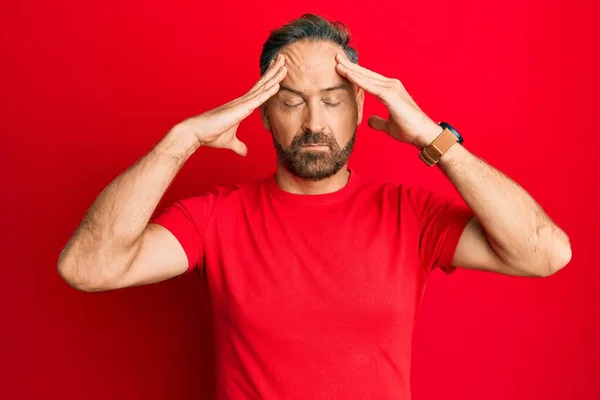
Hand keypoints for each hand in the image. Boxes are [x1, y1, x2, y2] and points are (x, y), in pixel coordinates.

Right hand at [173, 54, 287, 155]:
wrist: (196, 133)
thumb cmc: (210, 134)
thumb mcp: (230, 141)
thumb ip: (239, 146)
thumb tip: (244, 153)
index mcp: (241, 106)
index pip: (259, 90)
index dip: (269, 80)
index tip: (277, 70)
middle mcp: (242, 101)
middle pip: (262, 84)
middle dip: (273, 71)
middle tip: (283, 58)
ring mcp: (241, 104)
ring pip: (262, 88)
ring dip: (274, 76)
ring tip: (284, 64)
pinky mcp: (239, 110)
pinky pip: (257, 100)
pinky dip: (268, 92)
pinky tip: (277, 84)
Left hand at [335, 53, 442, 148]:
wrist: (424, 135)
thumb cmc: (410, 130)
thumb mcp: (389, 126)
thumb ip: (378, 122)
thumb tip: (369, 120)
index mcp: (390, 90)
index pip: (369, 79)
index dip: (355, 73)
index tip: (341, 66)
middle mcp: (391, 85)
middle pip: (366, 73)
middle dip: (350, 65)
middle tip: (336, 56)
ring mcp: (392, 88)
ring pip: (366, 77)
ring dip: (351, 69)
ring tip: (337, 62)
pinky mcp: (391, 95)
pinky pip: (370, 86)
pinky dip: (358, 79)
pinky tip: (347, 73)